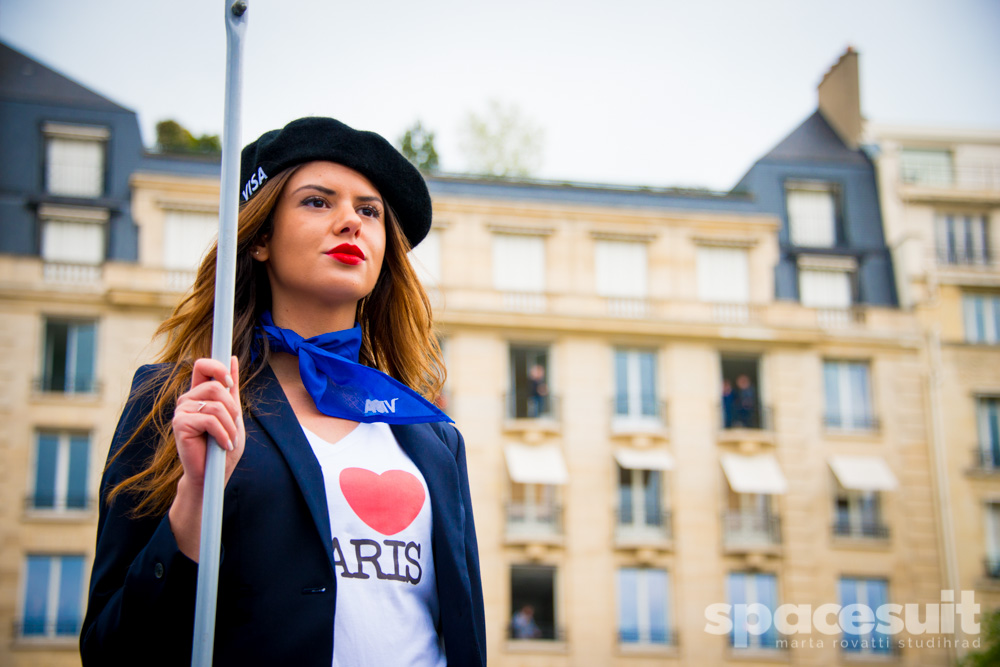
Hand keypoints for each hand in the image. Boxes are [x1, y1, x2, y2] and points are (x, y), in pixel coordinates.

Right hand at [169, 356, 244, 559]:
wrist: (214, 474)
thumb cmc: (223, 447)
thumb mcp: (233, 414)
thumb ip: (231, 389)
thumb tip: (233, 358)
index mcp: (200, 394)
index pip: (203, 366)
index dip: (217, 366)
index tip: (230, 383)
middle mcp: (188, 399)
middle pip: (216, 386)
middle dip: (233, 408)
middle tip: (233, 426)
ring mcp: (182, 411)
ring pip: (216, 404)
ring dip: (230, 425)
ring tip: (228, 440)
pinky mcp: (180, 424)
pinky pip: (210, 419)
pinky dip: (223, 434)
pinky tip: (224, 445)